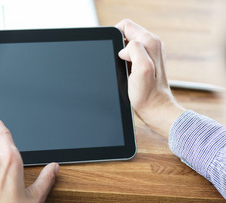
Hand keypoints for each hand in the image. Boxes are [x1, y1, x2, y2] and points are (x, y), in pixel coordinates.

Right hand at [116, 19, 184, 137]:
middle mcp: (152, 44)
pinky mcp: (147, 61)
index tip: (116, 54)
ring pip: (127, 45)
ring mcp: (151, 52)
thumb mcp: (141, 69)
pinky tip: (129, 74)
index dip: (115, 37)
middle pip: (126, 34)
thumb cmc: (147, 94)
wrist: (155, 109)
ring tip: (127, 71)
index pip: (125, 25)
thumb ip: (134, 50)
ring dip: (122, 57)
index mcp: (150, 42)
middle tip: (123, 65)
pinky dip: (125, 63)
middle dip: (118, 48)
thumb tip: (123, 50)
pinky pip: (130, 54)